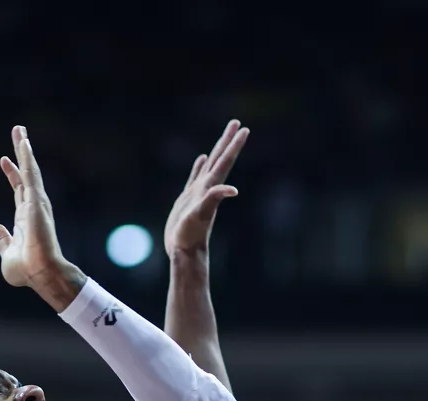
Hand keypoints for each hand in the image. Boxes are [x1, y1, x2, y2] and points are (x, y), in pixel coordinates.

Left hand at [0, 126, 82, 300]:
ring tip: (20, 130)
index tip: (4, 160)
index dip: (12, 175)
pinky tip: (23, 142)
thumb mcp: (7, 254)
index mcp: (25, 219)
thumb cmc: (27, 271)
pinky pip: (30, 174)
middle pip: (26, 175)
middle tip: (19, 133)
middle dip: (22, 154)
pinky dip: (27, 158)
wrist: (41, 275)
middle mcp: (32, 208)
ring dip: (24, 150)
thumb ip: (1, 241)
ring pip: (30, 170)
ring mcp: (36, 203)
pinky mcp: (36, 201)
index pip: (18, 191)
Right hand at [164, 120, 249, 256]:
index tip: (244, 128)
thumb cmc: (191, 235)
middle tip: (236, 122)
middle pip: (220, 159)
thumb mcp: (202, 215)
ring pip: (209, 165)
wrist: (184, 251)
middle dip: (228, 141)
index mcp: (211, 188)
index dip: (234, 145)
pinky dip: (199, 166)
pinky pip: (195, 177)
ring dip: (217, 150)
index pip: (225, 162)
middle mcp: (208, 187)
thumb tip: (233, 190)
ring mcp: (199, 193)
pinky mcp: (188, 199)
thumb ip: (214, 199)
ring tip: (224, 136)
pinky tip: (201, 159)